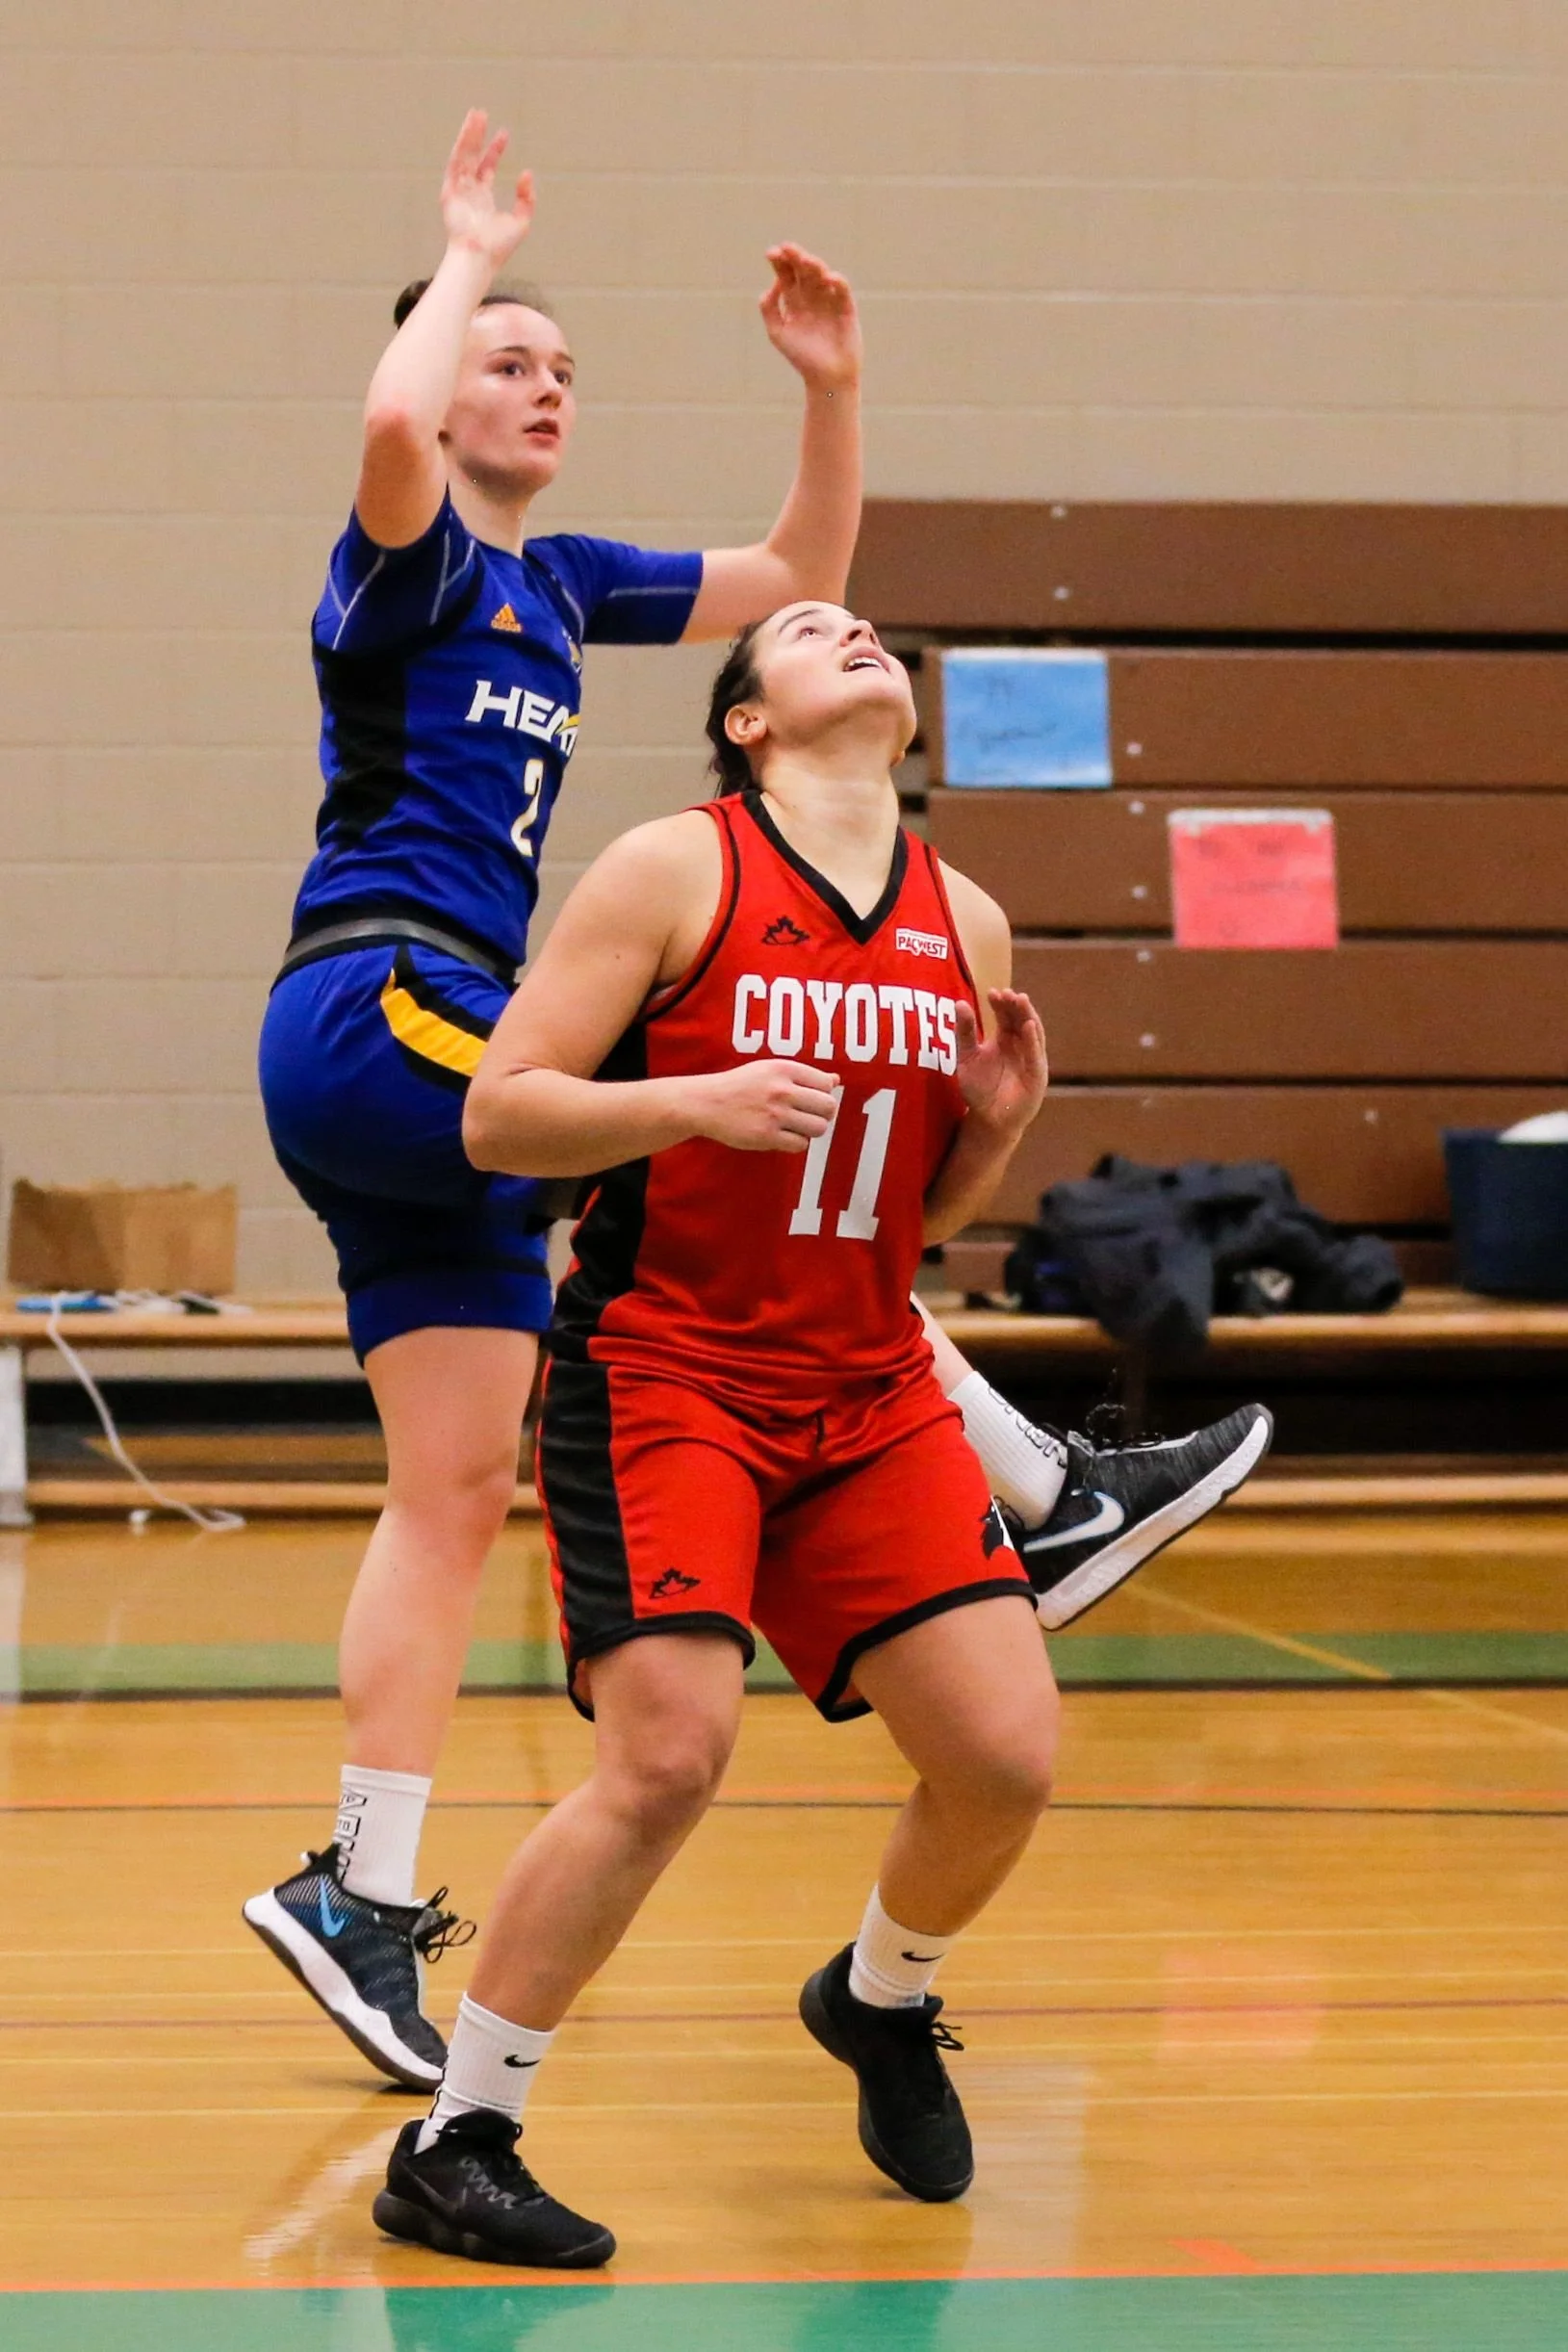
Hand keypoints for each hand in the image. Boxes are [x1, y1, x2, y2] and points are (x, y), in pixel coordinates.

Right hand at [440, 109, 534, 270]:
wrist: (479, 258)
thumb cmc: (498, 248)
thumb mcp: (521, 221)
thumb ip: (526, 199)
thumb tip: (526, 174)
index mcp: (482, 200)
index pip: (487, 169)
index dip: (495, 150)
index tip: (504, 133)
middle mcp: (468, 193)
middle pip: (472, 157)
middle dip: (478, 136)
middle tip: (483, 114)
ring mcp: (458, 192)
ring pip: (463, 156)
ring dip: (468, 135)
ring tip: (476, 115)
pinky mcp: (450, 192)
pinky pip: (455, 164)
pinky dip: (461, 147)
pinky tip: (467, 131)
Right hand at [691, 1061, 839, 1153]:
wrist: (706, 1103)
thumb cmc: (739, 1086)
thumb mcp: (769, 1069)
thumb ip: (803, 1075)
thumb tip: (836, 1081)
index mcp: (783, 1069)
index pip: (826, 1084)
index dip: (823, 1094)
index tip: (811, 1099)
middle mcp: (781, 1090)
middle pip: (829, 1107)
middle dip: (823, 1114)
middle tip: (809, 1115)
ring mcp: (775, 1114)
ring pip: (818, 1128)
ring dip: (811, 1130)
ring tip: (796, 1126)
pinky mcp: (767, 1136)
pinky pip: (800, 1144)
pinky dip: (796, 1142)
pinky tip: (783, 1135)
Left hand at [760, 245, 861, 392]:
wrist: (827, 377)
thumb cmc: (801, 357)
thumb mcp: (777, 332)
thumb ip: (769, 308)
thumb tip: (773, 283)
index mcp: (795, 300)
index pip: (786, 273)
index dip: (779, 261)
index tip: (771, 253)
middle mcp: (812, 296)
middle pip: (803, 269)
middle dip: (795, 257)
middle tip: (787, 248)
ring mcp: (829, 299)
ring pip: (821, 274)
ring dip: (813, 265)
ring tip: (804, 259)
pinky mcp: (846, 307)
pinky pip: (842, 289)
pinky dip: (836, 281)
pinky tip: (827, 278)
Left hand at [953, 990, 1047, 1137]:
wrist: (987, 1120)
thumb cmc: (978, 1089)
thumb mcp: (966, 1057)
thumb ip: (964, 1032)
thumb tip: (959, 1003)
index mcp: (1006, 1040)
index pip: (1007, 1016)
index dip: (1001, 1004)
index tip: (992, 992)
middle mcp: (1021, 1046)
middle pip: (1021, 1020)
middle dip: (1016, 1005)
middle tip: (1007, 993)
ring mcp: (1032, 1059)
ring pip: (1033, 1033)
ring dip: (1028, 1016)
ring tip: (1021, 1000)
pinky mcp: (1037, 1075)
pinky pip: (1035, 1055)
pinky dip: (1033, 1041)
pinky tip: (1028, 1026)